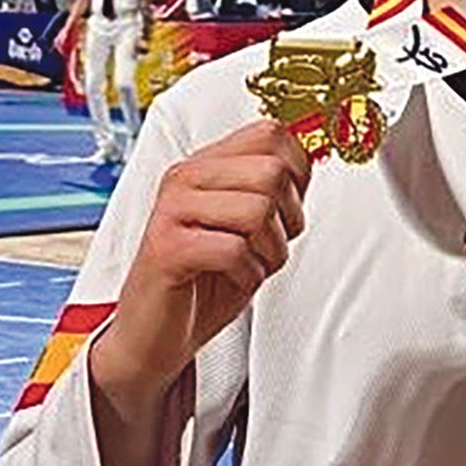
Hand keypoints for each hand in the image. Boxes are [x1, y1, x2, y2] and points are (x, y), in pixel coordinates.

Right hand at [91, 120, 309, 402]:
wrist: (155, 332)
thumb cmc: (204, 281)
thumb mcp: (248, 228)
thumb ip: (273, 192)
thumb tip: (310, 162)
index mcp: (206, 164)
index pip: (270, 133)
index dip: (298, 173)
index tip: (286, 209)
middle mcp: (186, 177)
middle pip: (272, 171)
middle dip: (288, 219)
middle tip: (268, 246)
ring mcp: (173, 210)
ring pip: (258, 209)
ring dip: (270, 251)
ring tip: (249, 265)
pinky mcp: (167, 247)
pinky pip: (234, 250)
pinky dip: (248, 274)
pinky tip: (232, 279)